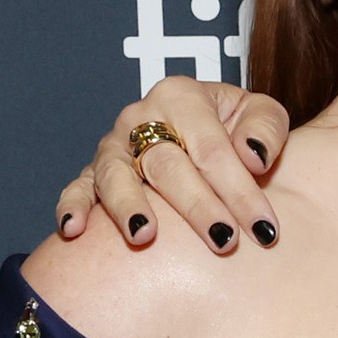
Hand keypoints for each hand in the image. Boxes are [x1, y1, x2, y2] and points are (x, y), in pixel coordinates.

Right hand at [55, 77, 291, 252]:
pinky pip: (78, 189)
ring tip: (144, 235)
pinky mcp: (93, 173)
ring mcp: (113, 146)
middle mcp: (141, 117)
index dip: (241, 190)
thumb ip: (265, 128)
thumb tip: (253, 157)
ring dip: (129, 206)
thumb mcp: (260, 114)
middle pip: (168, 165)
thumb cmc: (234, 128)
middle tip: (223, 241)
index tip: (265, 229)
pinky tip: (74, 230)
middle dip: (197, 206)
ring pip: (116, 176)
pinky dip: (72, 207)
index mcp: (182, 97)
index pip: (213, 149)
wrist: (202, 133)